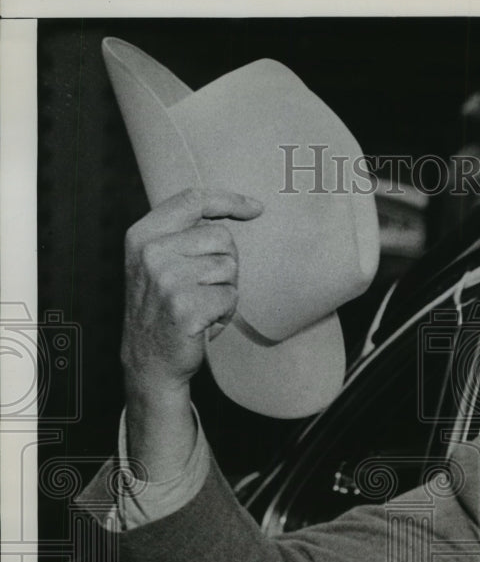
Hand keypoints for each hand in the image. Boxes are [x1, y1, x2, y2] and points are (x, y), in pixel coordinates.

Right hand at [121, 188, 262, 396]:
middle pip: (222, 237)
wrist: (149, 361)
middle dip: (225, 263)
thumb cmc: (164, 309)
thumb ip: (184, 234)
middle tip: (203, 288)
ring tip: (201, 306)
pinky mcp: (185, 306)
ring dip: (225, 291)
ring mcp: (167, 279)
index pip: (193, 200)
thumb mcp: (159, 263)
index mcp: (143, 235)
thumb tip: (239, 209)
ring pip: (229, 268)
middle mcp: (151, 253)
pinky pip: (230, 297)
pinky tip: (204, 322)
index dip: (229, 200)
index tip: (255, 208)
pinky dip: (225, 312)